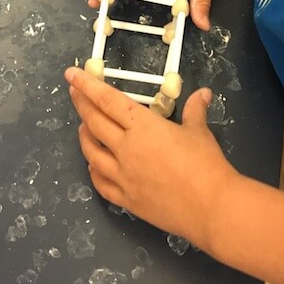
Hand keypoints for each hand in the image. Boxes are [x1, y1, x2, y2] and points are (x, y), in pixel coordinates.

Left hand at [65, 66, 238, 246]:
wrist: (210, 208)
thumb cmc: (205, 166)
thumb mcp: (199, 131)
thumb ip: (195, 110)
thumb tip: (203, 94)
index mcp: (142, 126)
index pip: (107, 100)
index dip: (87, 85)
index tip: (73, 75)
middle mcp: (126, 148)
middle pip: (94, 122)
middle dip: (81, 104)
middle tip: (74, 92)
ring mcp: (123, 176)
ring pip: (92, 152)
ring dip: (84, 136)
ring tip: (82, 125)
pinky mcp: (126, 199)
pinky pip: (100, 182)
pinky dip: (93, 170)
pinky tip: (93, 164)